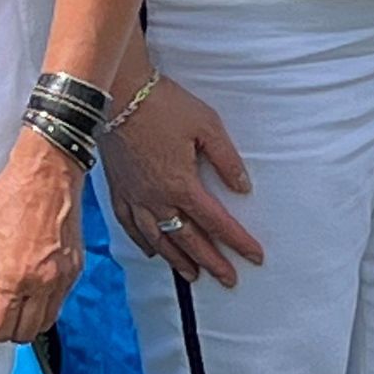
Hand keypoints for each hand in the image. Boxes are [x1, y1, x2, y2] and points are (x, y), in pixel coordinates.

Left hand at [0, 130, 85, 344]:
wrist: (48, 173)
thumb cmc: (12, 197)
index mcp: (16, 276)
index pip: (0, 327)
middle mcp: (44, 283)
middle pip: (24, 332)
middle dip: (1, 331)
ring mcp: (64, 278)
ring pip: (44, 323)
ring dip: (23, 322)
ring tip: (5, 302)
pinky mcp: (75, 269)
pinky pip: (58, 303)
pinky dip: (41, 306)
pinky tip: (25, 288)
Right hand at [99, 72, 262, 284]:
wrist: (118, 94)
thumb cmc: (163, 105)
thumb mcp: (207, 125)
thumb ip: (227, 160)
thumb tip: (242, 187)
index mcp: (182, 185)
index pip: (217, 222)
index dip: (238, 242)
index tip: (255, 257)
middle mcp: (158, 199)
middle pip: (189, 240)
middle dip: (212, 262)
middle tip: (229, 279)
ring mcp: (135, 197)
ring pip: (159, 240)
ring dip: (179, 260)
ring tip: (194, 276)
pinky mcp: (119, 190)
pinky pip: (131, 227)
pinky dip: (144, 244)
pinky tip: (153, 252)